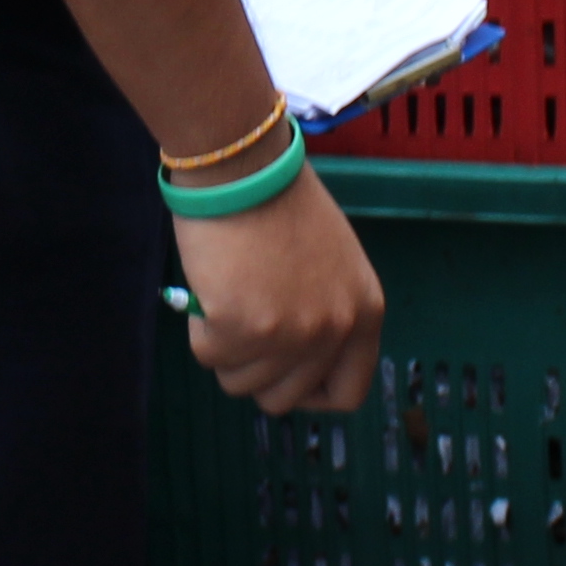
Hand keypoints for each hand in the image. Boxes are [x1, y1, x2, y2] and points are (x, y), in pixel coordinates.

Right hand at [178, 166, 384, 418]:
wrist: (242, 167)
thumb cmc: (279, 202)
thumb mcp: (330, 264)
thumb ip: (325, 311)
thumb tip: (295, 356)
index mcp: (365, 312)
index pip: (348, 392)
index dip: (310, 393)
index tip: (283, 374)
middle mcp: (334, 330)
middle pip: (284, 398)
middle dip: (255, 372)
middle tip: (240, 331)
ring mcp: (289, 334)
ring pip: (240, 383)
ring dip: (225, 349)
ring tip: (226, 298)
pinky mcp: (242, 328)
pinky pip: (209, 356)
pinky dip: (201, 330)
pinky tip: (210, 288)